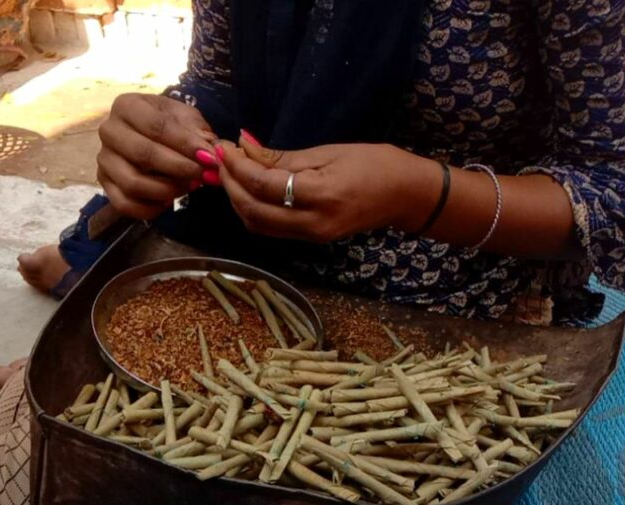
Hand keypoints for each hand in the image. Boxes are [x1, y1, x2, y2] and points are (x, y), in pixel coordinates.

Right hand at [97, 93, 219, 219]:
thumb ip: (199, 135)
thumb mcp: (187, 120)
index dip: (186, 145)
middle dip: (179, 168)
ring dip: (167, 190)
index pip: (156, 126)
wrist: (149, 134)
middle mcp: (109, 130)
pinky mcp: (104, 183)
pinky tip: (168, 201)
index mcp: (127, 105)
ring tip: (188, 187)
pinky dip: (150, 208)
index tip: (210, 158)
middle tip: (203, 175)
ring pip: (133, 183)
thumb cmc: (170, 124)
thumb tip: (211, 155)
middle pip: (143, 154)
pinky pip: (124, 204)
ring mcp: (103, 158)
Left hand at [215, 136, 434, 242]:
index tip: (223, 145)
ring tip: (230, 172)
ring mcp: (311, 236)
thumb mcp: (327, 153)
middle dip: (230, 184)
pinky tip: (249, 187)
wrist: (405, 195)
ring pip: (257, 224)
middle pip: (253, 210)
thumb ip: (281, 156)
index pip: (263, 185)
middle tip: (220, 158)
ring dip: (237, 199)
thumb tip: (242, 145)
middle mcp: (312, 223)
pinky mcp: (311, 238)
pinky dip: (253, 208)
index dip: (237, 165)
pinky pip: (271, 228)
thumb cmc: (373, 164)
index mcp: (320, 196)